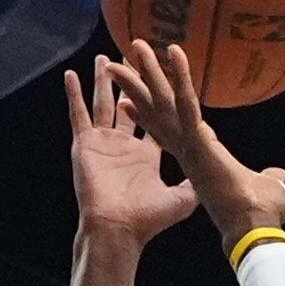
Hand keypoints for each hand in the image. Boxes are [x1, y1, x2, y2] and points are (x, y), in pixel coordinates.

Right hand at [65, 56, 195, 248]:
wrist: (118, 229)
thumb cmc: (147, 220)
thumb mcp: (181, 200)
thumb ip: (194, 184)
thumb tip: (212, 174)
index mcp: (146, 155)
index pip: (154, 119)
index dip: (158, 100)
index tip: (162, 78)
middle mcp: (125, 145)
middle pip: (129, 104)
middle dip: (132, 81)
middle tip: (134, 56)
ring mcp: (103, 143)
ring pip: (104, 102)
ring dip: (104, 80)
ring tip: (106, 57)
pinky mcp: (85, 144)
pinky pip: (78, 114)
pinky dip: (73, 94)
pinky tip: (71, 74)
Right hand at [105, 38, 284, 250]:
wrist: (251, 230)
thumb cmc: (253, 216)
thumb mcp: (266, 191)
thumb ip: (270, 179)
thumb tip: (282, 178)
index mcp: (194, 158)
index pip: (167, 128)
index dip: (149, 111)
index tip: (132, 97)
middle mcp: (183, 149)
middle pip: (157, 109)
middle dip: (139, 82)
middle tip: (125, 57)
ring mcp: (186, 146)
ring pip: (163, 101)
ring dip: (148, 71)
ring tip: (135, 44)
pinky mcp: (195, 143)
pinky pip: (186, 104)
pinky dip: (181, 78)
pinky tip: (174, 52)